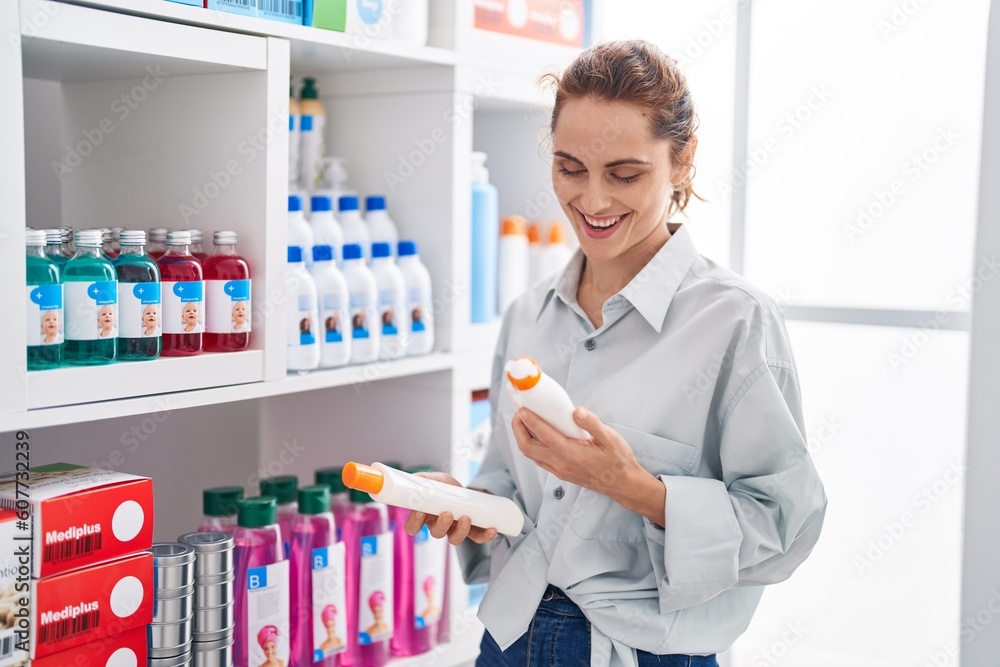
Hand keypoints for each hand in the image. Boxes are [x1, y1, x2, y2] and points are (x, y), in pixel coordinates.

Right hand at [403, 472, 498, 545]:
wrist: (458, 488)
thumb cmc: (438, 485)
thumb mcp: (427, 479)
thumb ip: (417, 480)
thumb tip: (411, 479)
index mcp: (424, 515)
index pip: (413, 527)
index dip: (415, 523)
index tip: (420, 512)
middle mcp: (438, 525)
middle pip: (436, 533)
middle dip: (442, 525)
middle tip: (447, 514)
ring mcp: (454, 528)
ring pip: (455, 539)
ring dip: (461, 531)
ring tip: (466, 518)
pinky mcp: (471, 528)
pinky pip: (477, 537)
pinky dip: (485, 536)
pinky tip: (492, 529)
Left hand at [512, 406, 665, 525]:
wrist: (622, 484)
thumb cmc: (618, 461)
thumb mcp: (610, 438)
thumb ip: (592, 424)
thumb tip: (576, 411)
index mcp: (572, 454)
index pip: (544, 436)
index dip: (531, 421)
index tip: (523, 409)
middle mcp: (561, 464)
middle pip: (527, 448)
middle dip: (518, 429)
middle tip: (519, 413)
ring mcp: (559, 470)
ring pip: (531, 455)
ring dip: (523, 437)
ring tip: (524, 421)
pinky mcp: (560, 472)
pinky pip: (538, 459)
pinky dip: (532, 446)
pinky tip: (537, 434)